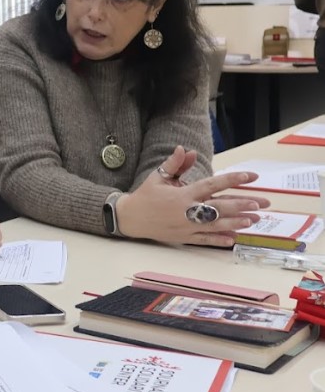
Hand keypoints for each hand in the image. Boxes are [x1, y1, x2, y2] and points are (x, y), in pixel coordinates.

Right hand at [117, 146, 267, 246]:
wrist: (130, 218)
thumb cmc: (145, 196)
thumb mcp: (158, 177)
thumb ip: (175, 164)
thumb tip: (187, 150)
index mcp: (182, 194)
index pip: (212, 185)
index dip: (232, 180)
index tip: (251, 176)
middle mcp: (187, 211)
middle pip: (220, 208)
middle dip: (243, 205)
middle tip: (262, 204)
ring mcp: (186, 227)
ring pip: (216, 225)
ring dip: (236, 223)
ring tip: (254, 221)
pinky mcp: (184, 238)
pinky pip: (205, 240)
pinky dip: (219, 240)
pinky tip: (234, 239)